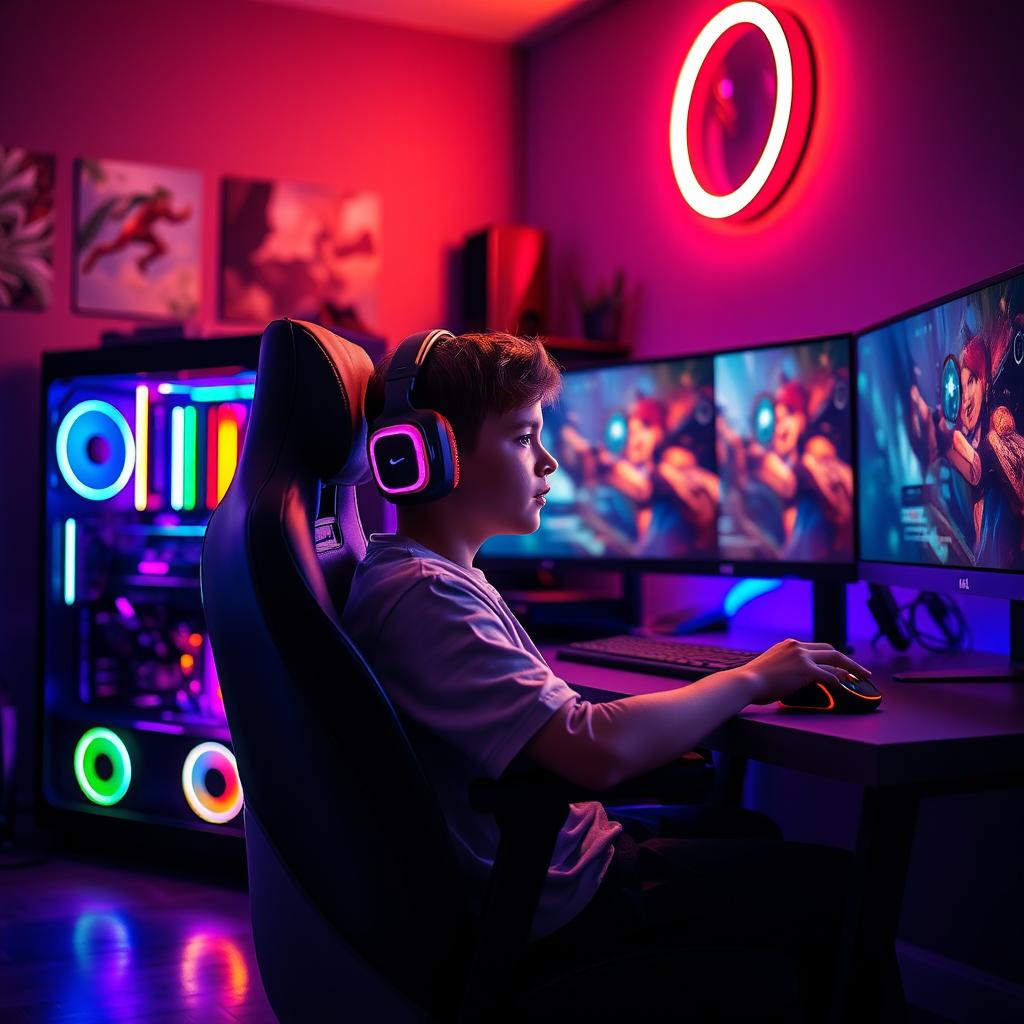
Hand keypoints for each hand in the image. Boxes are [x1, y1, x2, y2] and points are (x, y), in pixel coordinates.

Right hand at [739, 638, 871, 704]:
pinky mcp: (806, 670)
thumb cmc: (753, 680)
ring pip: (835, 660)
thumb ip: (783, 667)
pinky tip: (845, 688)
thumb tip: (791, 679)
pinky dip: (840, 682)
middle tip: (860, 671)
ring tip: (862, 678)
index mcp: (788, 644)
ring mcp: (802, 657)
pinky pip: (830, 676)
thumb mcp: (770, 666)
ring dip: (851, 670)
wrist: (745, 682)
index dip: (831, 656)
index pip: (816, 648)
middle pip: (831, 650)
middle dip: (848, 661)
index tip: (840, 664)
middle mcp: (797, 646)